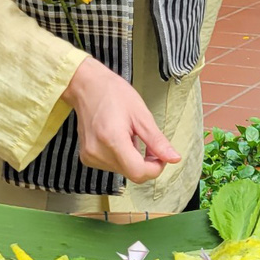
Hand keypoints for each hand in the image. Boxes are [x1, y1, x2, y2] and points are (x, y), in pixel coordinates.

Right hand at [61, 56, 180, 182]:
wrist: (86, 86)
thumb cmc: (112, 93)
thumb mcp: (141, 114)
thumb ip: (157, 141)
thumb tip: (173, 158)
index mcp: (112, 140)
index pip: (139, 172)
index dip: (155, 168)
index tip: (160, 155)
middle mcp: (98, 152)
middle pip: (132, 173)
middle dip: (146, 162)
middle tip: (147, 140)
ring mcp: (90, 157)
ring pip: (124, 171)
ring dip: (133, 158)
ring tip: (128, 135)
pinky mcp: (87, 158)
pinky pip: (113, 166)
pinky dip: (122, 156)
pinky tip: (118, 139)